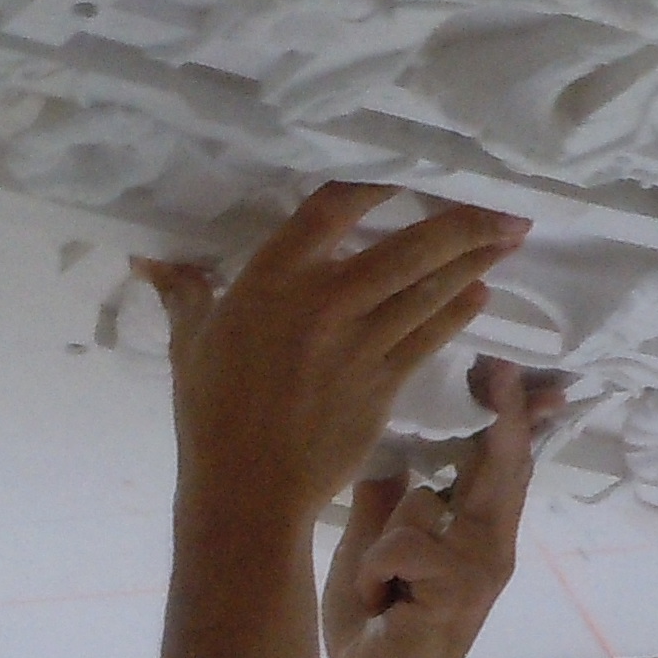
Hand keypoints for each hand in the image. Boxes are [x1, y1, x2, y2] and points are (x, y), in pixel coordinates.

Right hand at [140, 184, 524, 537]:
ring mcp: (360, 343)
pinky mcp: (384, 383)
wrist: (246, 488)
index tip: (414, 169)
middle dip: (463, 223)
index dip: (379, 181)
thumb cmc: (211, 412)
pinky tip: (480, 294)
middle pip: (407, 246)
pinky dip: (458, 311)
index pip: (334, 206)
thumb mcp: (191, 341)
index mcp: (273, 279)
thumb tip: (149, 257)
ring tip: (508, 239)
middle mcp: (324, 300)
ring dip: (474, 261)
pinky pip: (430, 336)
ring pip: (429, 289)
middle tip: (506, 209)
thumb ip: (184, 290)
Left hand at [324, 360, 560, 657]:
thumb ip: (391, 501)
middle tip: (502, 366)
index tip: (507, 371)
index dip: (507, 416)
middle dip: (502, 413)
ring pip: (423, 505)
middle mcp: (491, 547)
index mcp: (476, 534)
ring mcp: (482, 569)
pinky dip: (373, 570)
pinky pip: (403, 543)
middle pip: (500, 465)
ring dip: (382, 541)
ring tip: (379, 585)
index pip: (499, 464)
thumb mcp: (374, 546)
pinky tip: (379, 605)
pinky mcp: (461, 591)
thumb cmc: (376, 621)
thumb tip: (394, 447)